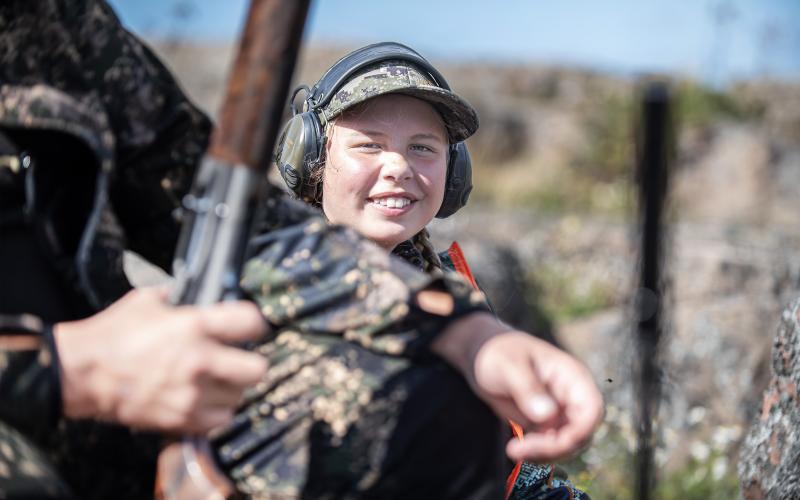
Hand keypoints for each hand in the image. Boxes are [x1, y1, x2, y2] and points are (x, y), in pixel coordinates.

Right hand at [54, 287, 267, 433]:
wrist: (81, 373)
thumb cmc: (111, 336)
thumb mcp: (144, 302)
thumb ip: (171, 298)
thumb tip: (178, 295)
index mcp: (195, 325)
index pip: (251, 322)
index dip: (255, 324)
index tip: (252, 328)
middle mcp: (200, 360)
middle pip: (257, 369)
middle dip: (251, 364)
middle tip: (239, 361)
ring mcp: (192, 393)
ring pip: (238, 397)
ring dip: (231, 390)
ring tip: (216, 383)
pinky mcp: (181, 418)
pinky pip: (219, 421)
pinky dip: (216, 414)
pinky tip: (204, 402)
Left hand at [432, 313, 603, 462]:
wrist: (483, 359)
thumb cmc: (499, 353)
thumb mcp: (509, 366)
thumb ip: (528, 388)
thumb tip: (548, 415)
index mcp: (572, 376)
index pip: (592, 410)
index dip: (579, 432)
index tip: (552, 443)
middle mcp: (572, 397)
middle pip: (581, 434)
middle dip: (555, 448)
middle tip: (519, 450)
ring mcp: (561, 412)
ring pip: (568, 445)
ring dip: (545, 454)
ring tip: (514, 450)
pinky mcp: (546, 424)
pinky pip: (552, 447)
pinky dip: (538, 454)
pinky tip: (515, 448)